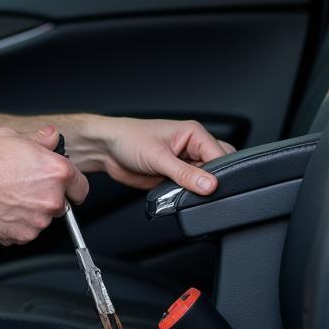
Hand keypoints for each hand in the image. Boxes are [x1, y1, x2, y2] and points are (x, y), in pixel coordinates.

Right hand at [0, 125, 87, 244]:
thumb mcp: (11, 135)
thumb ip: (39, 139)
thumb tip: (50, 137)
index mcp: (55, 171)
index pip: (81, 185)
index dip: (70, 183)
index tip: (64, 185)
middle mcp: (51, 198)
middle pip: (61, 203)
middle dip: (45, 195)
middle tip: (22, 184)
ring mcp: (37, 221)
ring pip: (41, 218)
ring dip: (30, 210)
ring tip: (6, 194)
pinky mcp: (21, 236)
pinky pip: (24, 231)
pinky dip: (16, 223)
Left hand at [75, 117, 234, 194]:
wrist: (107, 149)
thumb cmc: (128, 139)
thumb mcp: (158, 156)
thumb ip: (185, 173)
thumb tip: (209, 185)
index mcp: (194, 133)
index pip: (221, 154)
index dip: (221, 173)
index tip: (214, 188)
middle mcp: (192, 147)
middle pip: (218, 168)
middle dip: (212, 182)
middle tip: (198, 190)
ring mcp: (185, 163)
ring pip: (205, 182)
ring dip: (197, 190)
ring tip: (181, 191)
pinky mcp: (176, 177)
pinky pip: (190, 190)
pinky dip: (187, 196)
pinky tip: (177, 195)